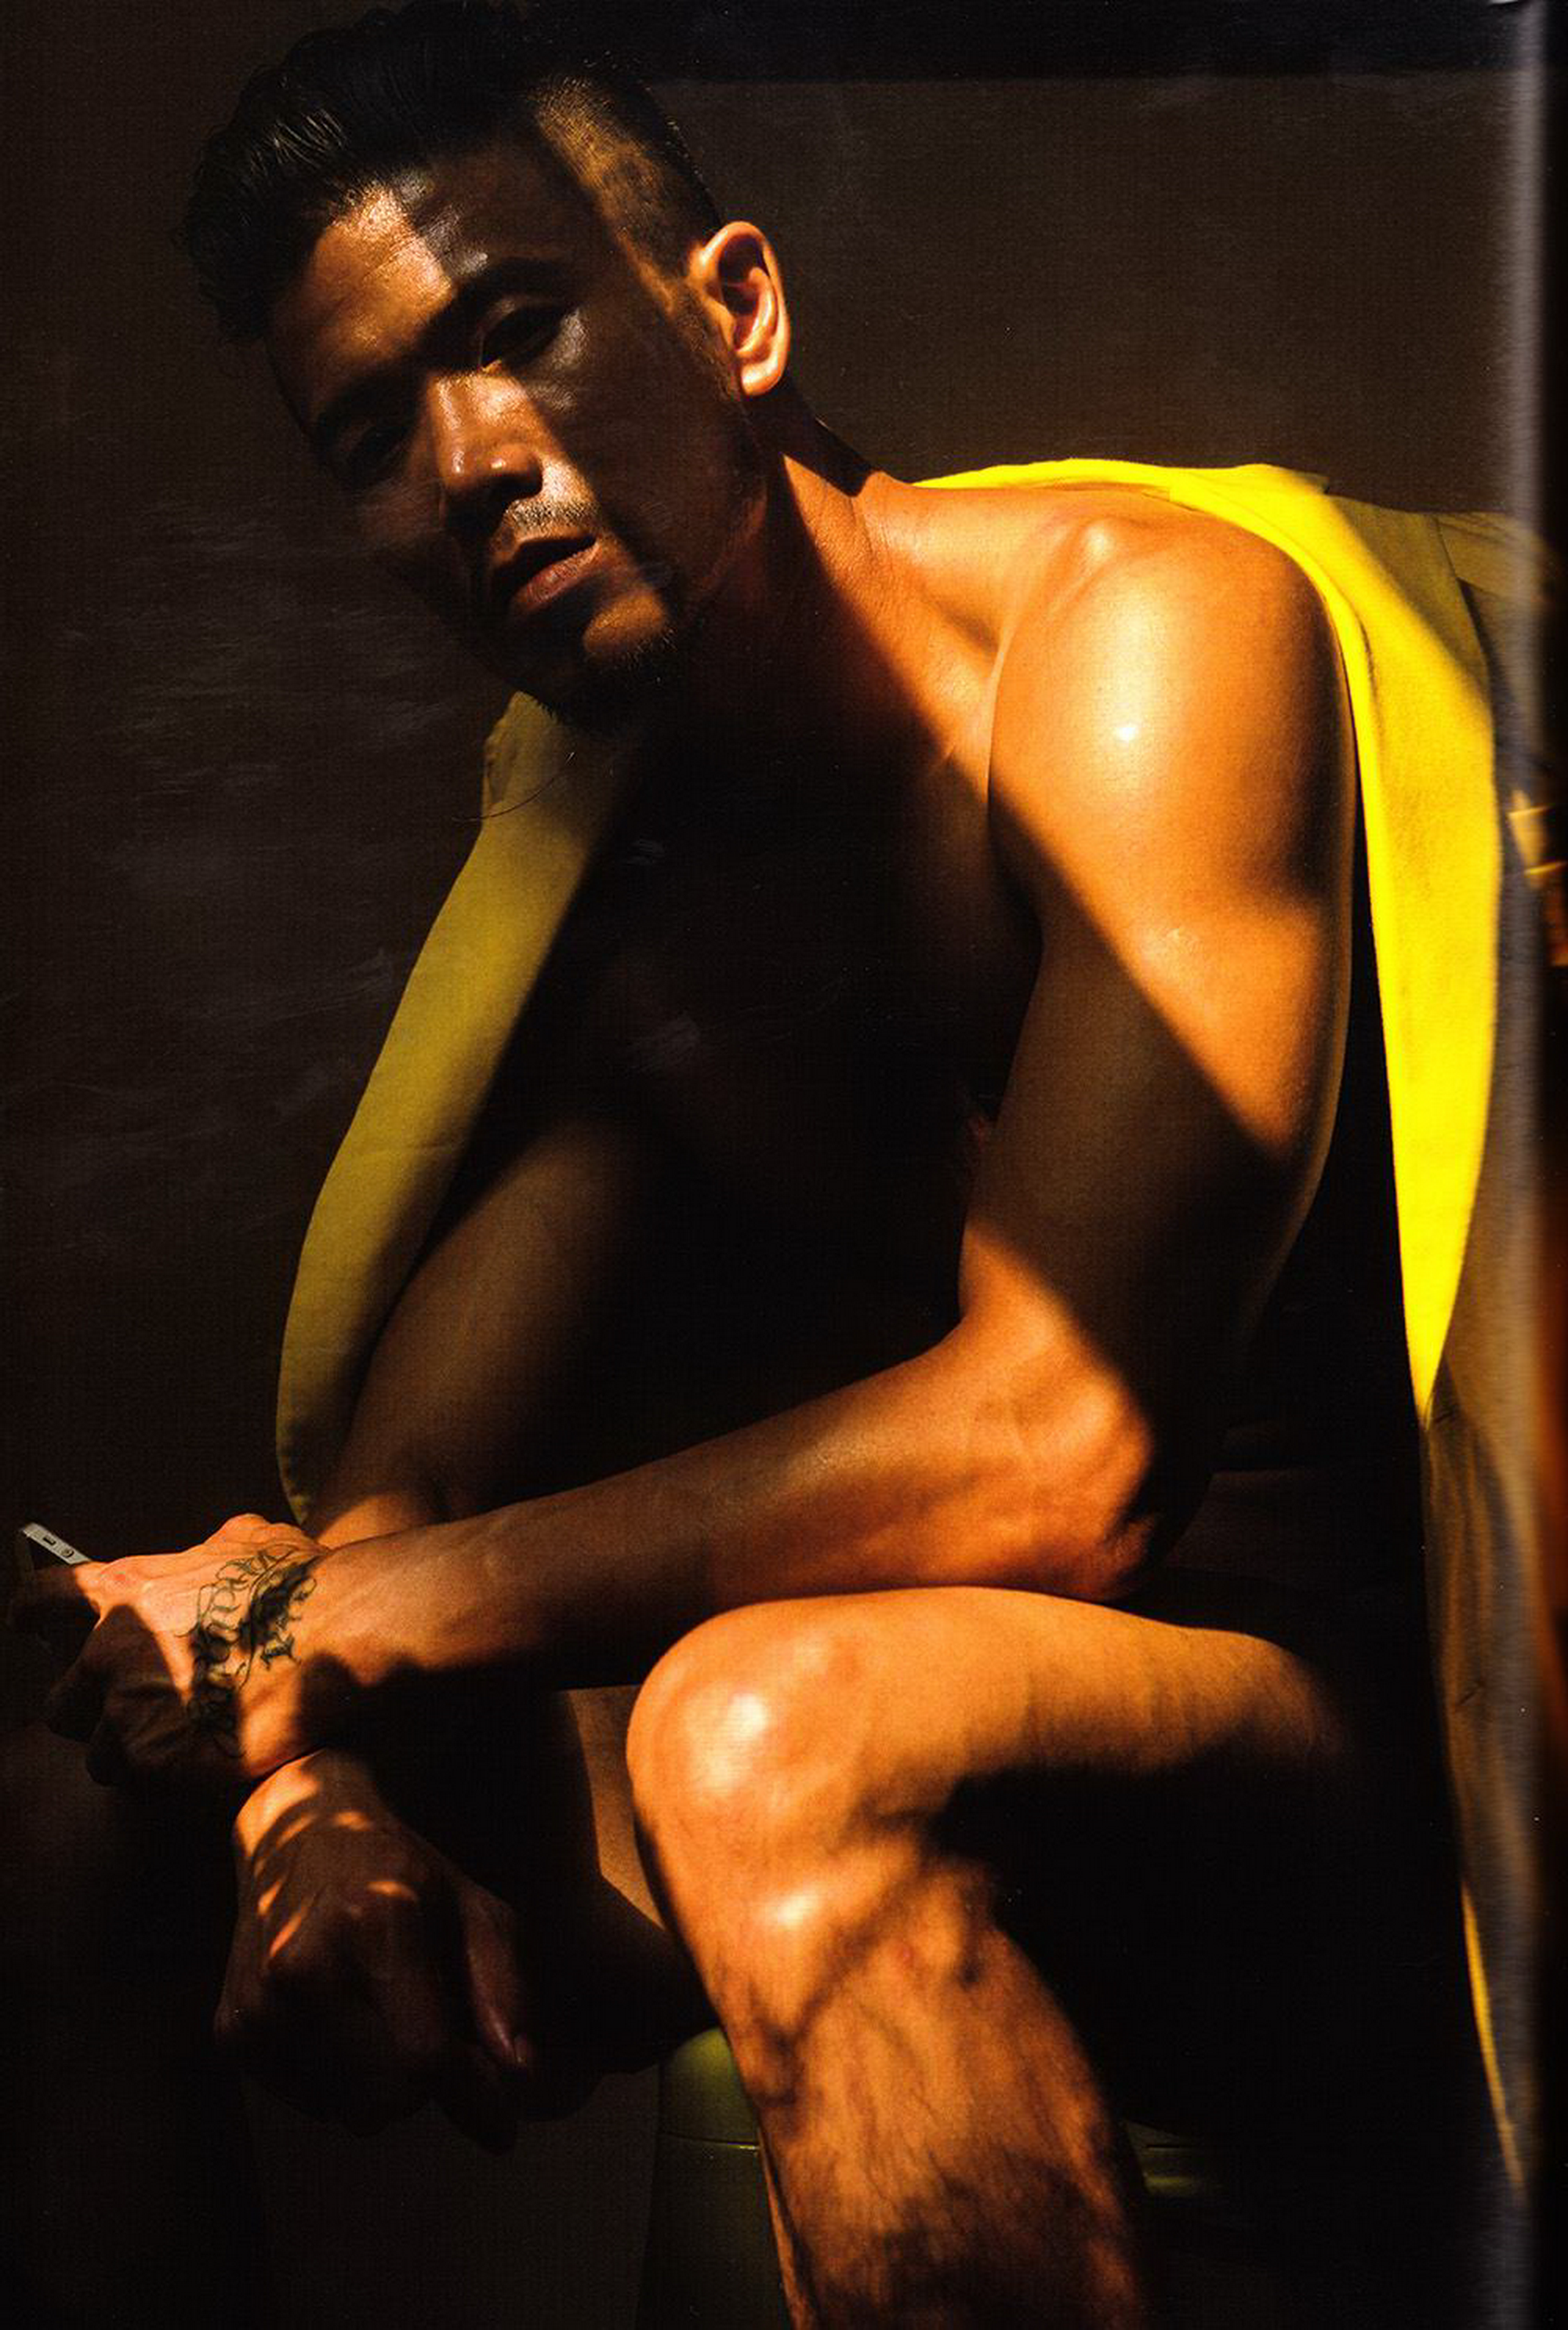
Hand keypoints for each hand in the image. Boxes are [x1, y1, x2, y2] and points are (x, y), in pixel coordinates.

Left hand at [14, 1514, 345, 1792]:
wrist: (336, 1629)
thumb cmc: (301, 1582)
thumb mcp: (249, 1541)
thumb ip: (207, 1553)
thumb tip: (213, 1553)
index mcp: (124, 1592)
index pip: (42, 1602)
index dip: (33, 1617)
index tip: (30, 1628)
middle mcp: (109, 1652)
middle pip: (61, 1700)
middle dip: (90, 1709)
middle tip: (132, 1712)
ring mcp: (127, 1709)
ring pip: (98, 1751)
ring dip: (130, 1750)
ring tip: (178, 1746)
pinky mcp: (153, 1760)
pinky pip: (137, 1781)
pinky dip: (164, 1777)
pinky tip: (201, 1763)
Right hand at [217, 1751, 529, 2147]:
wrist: (300, 1831)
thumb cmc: (405, 1874)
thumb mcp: (474, 1909)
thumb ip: (505, 1990)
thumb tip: (524, 2078)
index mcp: (379, 1924)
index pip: (427, 2053)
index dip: (473, 2104)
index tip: (504, 2133)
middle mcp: (306, 1964)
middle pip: (387, 2098)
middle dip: (429, 2088)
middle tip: (437, 2038)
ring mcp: (259, 1999)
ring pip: (347, 2109)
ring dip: (381, 2087)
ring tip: (387, 2021)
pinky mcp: (231, 2027)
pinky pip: (306, 2101)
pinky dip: (335, 2083)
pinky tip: (341, 2025)